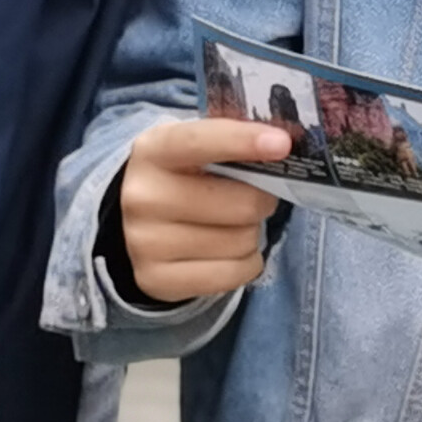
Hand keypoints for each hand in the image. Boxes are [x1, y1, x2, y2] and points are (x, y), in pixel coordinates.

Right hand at [118, 118, 289, 301]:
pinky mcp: (156, 280)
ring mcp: (145, 242)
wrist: (138, 221)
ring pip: (242, 241)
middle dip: (262, 201)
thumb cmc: (187, 176)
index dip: (242, 141)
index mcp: (154, 150)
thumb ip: (235, 141)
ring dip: (252, 233)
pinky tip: (227, 251)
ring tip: (231, 224)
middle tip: (255, 197)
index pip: (199, 141)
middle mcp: (143, 197)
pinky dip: (246, 263)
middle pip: (242, 204)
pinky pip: (235, 273)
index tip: (281, 144)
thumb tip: (283, 146)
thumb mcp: (199, 148)